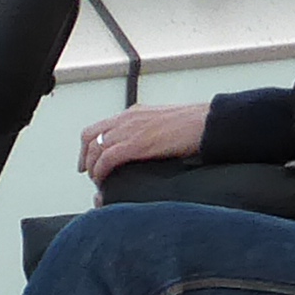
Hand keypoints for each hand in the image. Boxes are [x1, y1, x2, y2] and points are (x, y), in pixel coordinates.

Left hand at [80, 102, 207, 187]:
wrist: (208, 123)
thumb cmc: (194, 126)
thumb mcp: (162, 124)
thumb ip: (147, 133)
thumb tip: (141, 151)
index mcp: (133, 113)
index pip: (98, 127)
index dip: (88, 146)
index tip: (89, 160)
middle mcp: (127, 119)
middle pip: (90, 137)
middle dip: (86, 158)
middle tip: (89, 174)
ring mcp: (130, 130)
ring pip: (96, 149)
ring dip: (93, 168)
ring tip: (99, 181)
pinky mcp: (136, 144)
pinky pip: (107, 159)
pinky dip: (101, 171)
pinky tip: (104, 180)